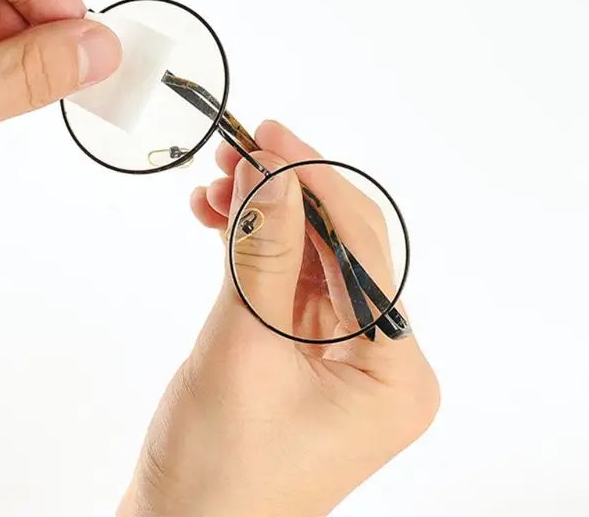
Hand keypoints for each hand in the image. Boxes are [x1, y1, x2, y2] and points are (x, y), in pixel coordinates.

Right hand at [119, 120, 438, 516]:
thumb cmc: (218, 470)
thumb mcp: (244, 348)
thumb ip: (262, 252)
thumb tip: (269, 170)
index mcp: (394, 373)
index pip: (363, 249)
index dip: (315, 183)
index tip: (270, 139)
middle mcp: (378, 360)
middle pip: (336, 246)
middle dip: (284, 193)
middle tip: (236, 150)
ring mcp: (337, 354)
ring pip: (305, 255)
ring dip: (261, 214)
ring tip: (215, 183)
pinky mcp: (298, 349)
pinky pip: (281, 278)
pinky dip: (250, 245)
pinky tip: (218, 217)